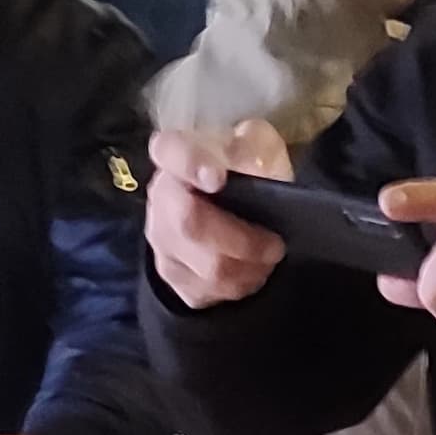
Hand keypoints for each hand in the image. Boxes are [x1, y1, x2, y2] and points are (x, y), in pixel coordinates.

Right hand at [144, 122, 291, 309]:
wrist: (233, 206)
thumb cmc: (245, 170)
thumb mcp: (257, 146)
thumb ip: (254, 143)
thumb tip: (248, 159)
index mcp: (175, 154)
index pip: (169, 152)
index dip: (189, 164)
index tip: (218, 178)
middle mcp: (160, 196)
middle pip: (189, 224)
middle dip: (240, 240)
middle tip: (275, 243)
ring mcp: (162, 240)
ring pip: (207, 267)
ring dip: (249, 266)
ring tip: (270, 256)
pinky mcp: (174, 277)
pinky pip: (211, 291)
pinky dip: (243, 284)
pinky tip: (254, 270)